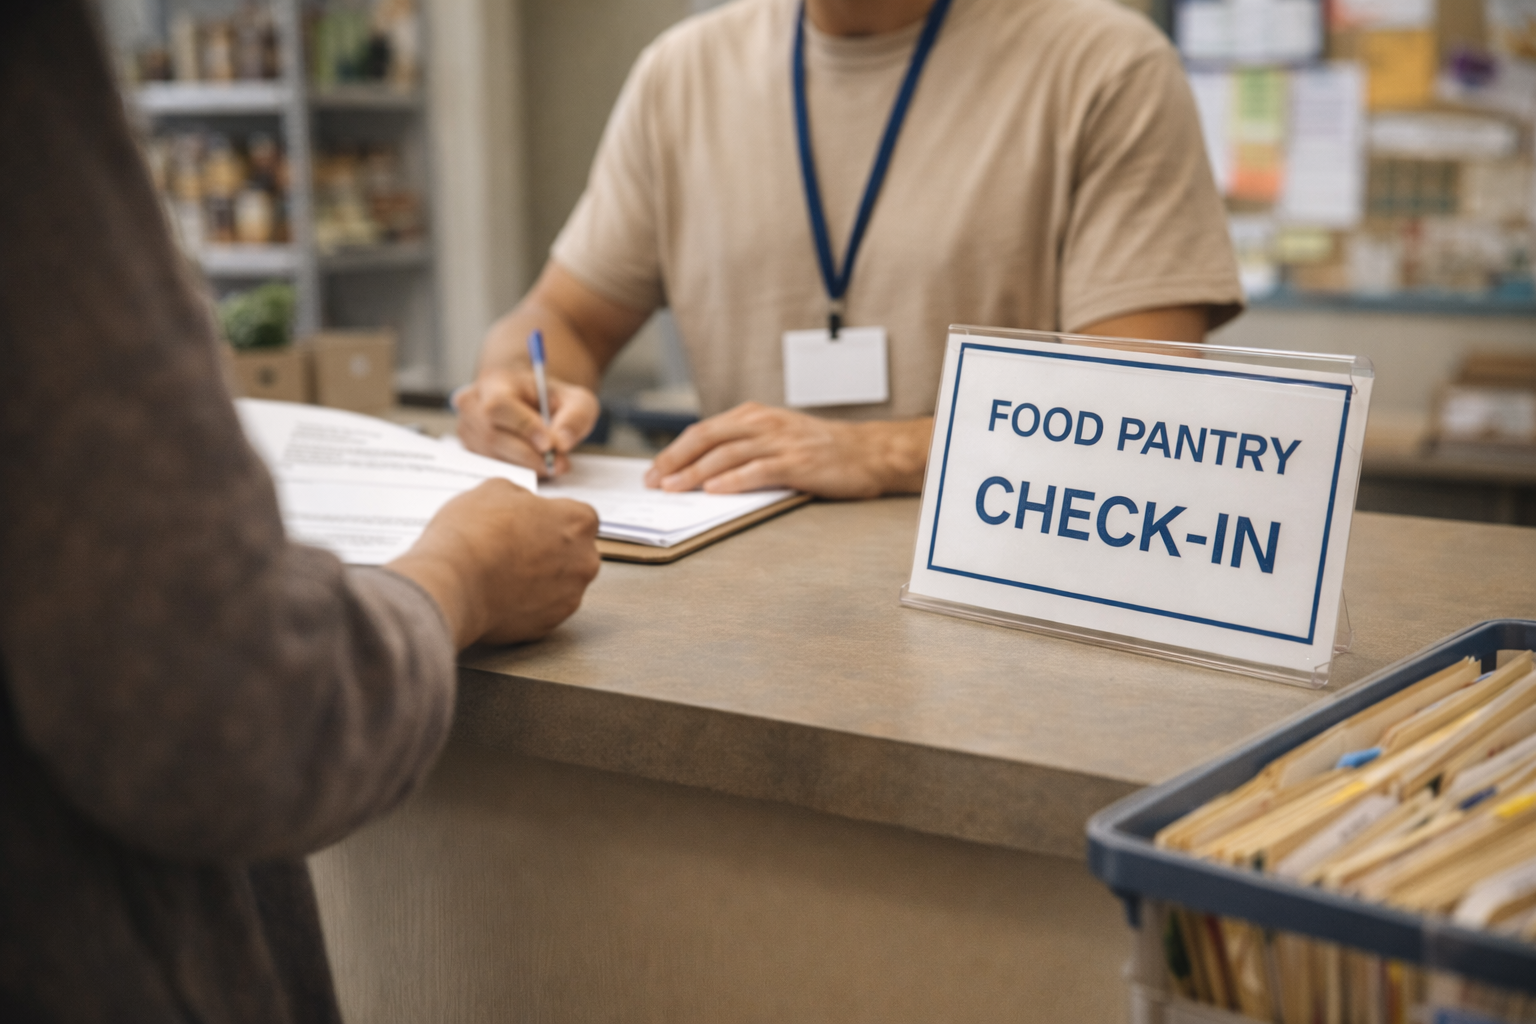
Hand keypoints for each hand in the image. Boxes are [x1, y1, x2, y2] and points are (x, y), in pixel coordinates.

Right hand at [388, 479, 600, 647]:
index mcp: (578, 521)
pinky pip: (543, 609)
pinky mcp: (550, 624)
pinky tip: (501, 592)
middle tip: (514, 546)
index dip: (549, 518)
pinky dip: (526, 603)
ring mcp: (570, 596)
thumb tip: (521, 502)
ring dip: (539, 578)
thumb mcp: (494, 489)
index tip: (530, 522)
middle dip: (549, 549)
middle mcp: (584, 561)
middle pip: (573, 552)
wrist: (453, 582)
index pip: (578, 516)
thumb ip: (521, 495)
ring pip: (560, 583)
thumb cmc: (473, 535)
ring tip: (503, 571)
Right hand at [455, 368, 600, 476]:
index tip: (549, 444)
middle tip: (558, 464)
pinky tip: (536, 464)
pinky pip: (490, 466)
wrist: (532, 404)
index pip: (499, 405)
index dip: (523, 426)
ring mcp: (467, 427)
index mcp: (495, 381)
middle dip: (529, 454)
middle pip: (493, 435)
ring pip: (491, 455)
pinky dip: (517, 470)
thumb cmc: (552, 399)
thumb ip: (575, 417)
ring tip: (552, 464)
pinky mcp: (470, 448)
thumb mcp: (576, 400)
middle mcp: (472, 403)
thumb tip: (561, 443)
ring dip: (525, 465)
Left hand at [642, 402, 931, 498]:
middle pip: (707, 439)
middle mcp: (763, 424)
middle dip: (675, 461)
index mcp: (754, 416)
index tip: (654, 470)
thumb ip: (743, 447)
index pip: (704, 431)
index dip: (674, 450)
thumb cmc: (820, 450)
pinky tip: (714, 491)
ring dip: (695, 473)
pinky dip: (732, 481)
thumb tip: (701, 472)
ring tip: (673, 488)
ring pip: (726, 455)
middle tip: (654, 482)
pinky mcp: (797, 463)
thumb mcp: (777, 437)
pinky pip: (757, 471)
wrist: (868, 452)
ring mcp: (780, 442)